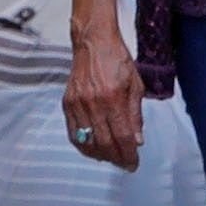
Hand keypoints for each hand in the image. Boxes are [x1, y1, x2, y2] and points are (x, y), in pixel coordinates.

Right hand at [64, 23, 145, 172]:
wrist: (93, 42)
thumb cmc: (117, 60)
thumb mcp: (135, 85)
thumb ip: (135, 115)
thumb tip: (137, 141)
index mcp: (114, 98)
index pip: (122, 136)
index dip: (129, 154)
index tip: (134, 163)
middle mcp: (94, 103)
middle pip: (105, 143)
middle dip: (117, 158)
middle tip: (124, 163)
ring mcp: (78, 104)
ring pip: (88, 142)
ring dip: (101, 155)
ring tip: (111, 157)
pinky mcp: (67, 103)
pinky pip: (73, 133)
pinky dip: (83, 146)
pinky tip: (93, 149)